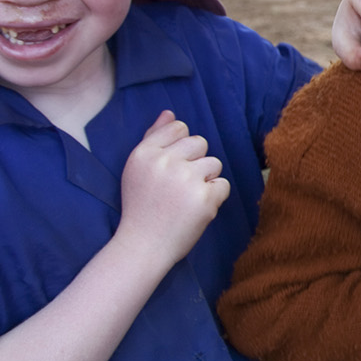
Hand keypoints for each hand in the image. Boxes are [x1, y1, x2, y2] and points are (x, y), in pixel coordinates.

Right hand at [117, 111, 229, 268]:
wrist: (143, 246)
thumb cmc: (142, 207)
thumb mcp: (138, 169)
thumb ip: (154, 138)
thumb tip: (170, 113)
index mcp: (144, 153)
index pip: (178, 128)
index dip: (181, 148)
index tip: (172, 168)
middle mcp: (164, 162)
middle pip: (200, 142)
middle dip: (196, 162)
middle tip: (179, 187)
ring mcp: (185, 180)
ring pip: (214, 163)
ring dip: (206, 180)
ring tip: (186, 199)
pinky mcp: (204, 199)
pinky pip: (223, 186)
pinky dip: (214, 198)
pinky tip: (196, 210)